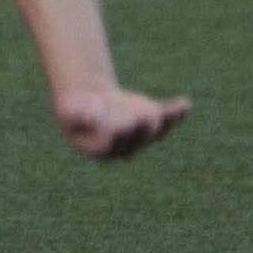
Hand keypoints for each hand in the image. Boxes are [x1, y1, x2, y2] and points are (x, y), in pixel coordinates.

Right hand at [55, 86, 190, 158]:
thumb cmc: (75, 108)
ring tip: (159, 110)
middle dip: (137, 129)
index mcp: (100, 150)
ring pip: (153, 132)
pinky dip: (175, 113)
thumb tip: (91, 117)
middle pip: (134, 140)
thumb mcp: (68, 111)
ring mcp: (141, 137)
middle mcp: (124, 148)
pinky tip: (184, 104)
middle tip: (138, 117)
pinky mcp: (152, 123)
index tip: (116, 125)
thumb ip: (74, 115)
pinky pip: (166, 120)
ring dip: (158, 122)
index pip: (110, 145)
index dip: (115, 136)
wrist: (91, 102)